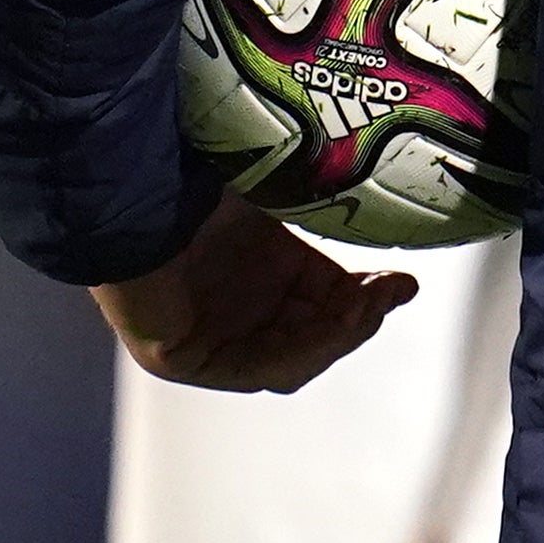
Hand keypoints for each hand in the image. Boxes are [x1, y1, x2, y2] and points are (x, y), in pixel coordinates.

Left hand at [91, 207, 414, 392]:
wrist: (141, 178)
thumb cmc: (203, 174)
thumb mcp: (288, 205)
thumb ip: (335, 225)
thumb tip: (393, 239)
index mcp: (255, 277)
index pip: (320, 308)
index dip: (364, 300)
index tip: (402, 281)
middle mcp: (230, 311)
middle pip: (312, 340)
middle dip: (358, 319)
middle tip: (390, 291)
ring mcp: (203, 339)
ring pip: (289, 360)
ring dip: (337, 336)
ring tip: (364, 305)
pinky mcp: (177, 357)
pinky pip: (251, 368)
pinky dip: (297, 350)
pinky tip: (329, 322)